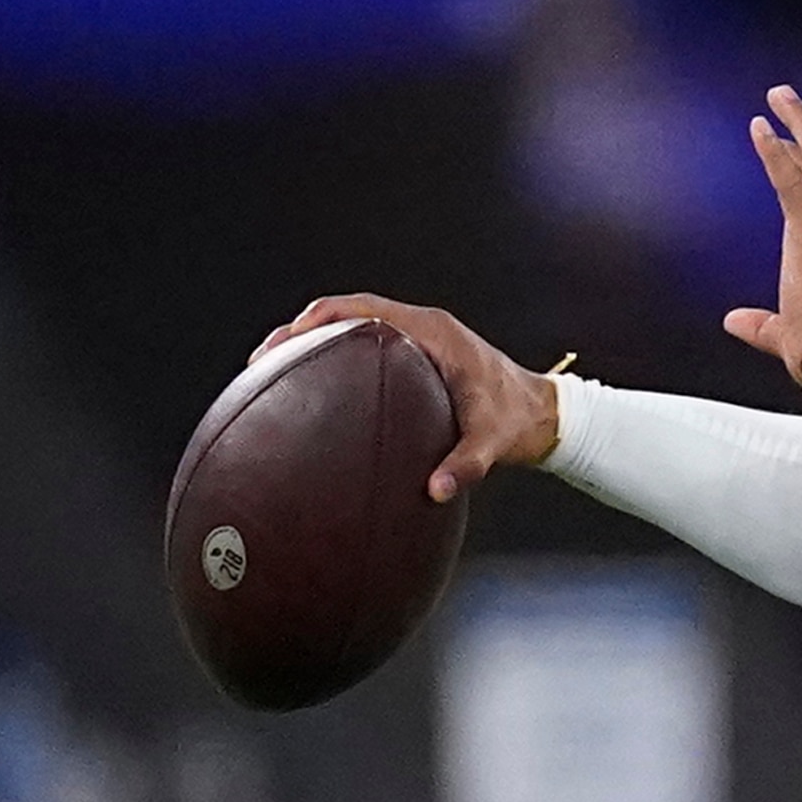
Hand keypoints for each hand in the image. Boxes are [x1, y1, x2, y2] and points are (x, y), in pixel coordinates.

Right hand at [249, 294, 556, 501]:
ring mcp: (417, 342)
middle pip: (346, 315)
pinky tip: (311, 395)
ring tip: (271, 375)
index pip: (363, 309)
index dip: (318, 319)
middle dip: (300, 332)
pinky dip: (334, 361)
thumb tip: (435, 491)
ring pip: (352, 330)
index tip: (283, 340)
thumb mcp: (493, 443)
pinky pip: (365, 350)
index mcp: (432, 332)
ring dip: (313, 345)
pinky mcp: (415, 359)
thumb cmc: (517, 421)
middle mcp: (421, 329)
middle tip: (260, 362)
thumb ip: (466, 465)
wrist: (541, 414)